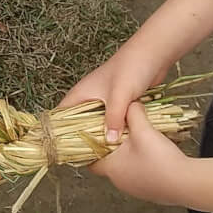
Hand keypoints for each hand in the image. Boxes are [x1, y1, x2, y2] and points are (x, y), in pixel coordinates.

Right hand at [60, 43, 174, 144]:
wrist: (154, 54)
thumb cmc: (132, 68)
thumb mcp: (120, 95)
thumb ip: (113, 118)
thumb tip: (108, 141)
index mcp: (82, 92)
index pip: (61, 114)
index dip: (59, 132)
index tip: (62, 150)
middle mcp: (91, 97)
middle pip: (79, 122)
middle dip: (82, 138)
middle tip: (86, 159)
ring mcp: (106, 101)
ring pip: (98, 123)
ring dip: (101, 135)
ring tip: (102, 155)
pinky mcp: (120, 104)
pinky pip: (113, 121)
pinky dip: (115, 130)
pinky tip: (120, 144)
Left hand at [89, 103, 193, 203]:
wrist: (186, 183)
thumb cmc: (159, 159)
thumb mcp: (144, 130)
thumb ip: (134, 114)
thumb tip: (131, 105)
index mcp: (111, 168)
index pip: (90, 160)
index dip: (91, 146)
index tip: (94, 135)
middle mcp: (119, 181)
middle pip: (108, 162)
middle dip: (113, 146)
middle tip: (120, 132)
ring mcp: (134, 188)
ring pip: (125, 168)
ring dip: (129, 155)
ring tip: (139, 141)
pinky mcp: (149, 191)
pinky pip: (140, 174)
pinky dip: (142, 163)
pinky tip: (154, 154)